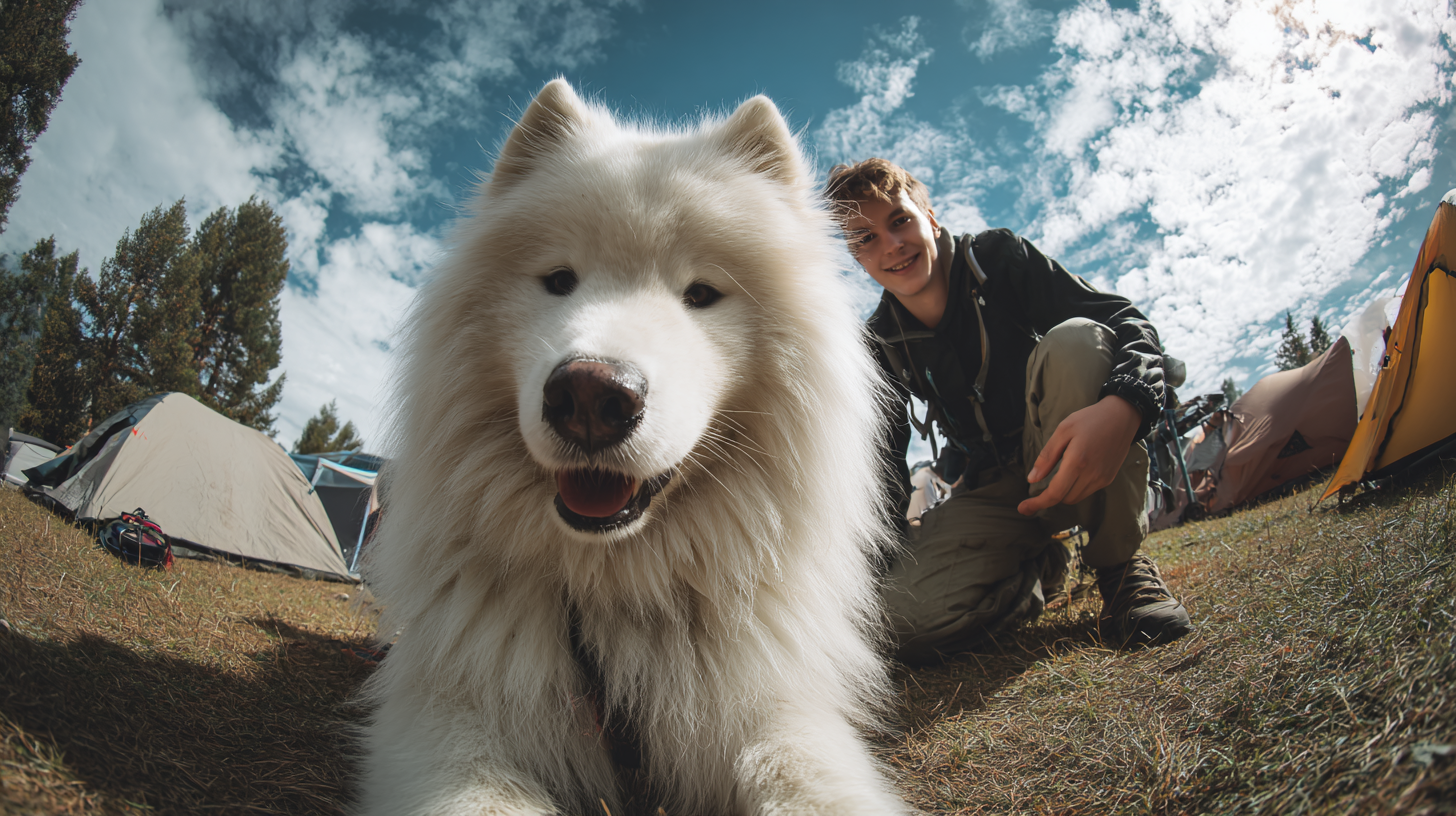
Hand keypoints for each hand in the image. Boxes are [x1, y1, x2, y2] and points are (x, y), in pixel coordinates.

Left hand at [1017, 395, 1140, 515]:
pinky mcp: (1108, 478)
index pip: (1055, 493)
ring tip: (1059, 475)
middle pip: (1064, 499)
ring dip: (1063, 493)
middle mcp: (1092, 475)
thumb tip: (1032, 479)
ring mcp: (1102, 478)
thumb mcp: (1063, 431)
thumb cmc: (1090, 420)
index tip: (1023, 508)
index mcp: (1077, 462)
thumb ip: (1047, 457)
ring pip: (1076, 497)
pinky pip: (1087, 491)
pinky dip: (1076, 488)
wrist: (1122, 416)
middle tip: (1039, 488)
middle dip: (1050, 496)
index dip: (1037, 504)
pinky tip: (1074, 472)